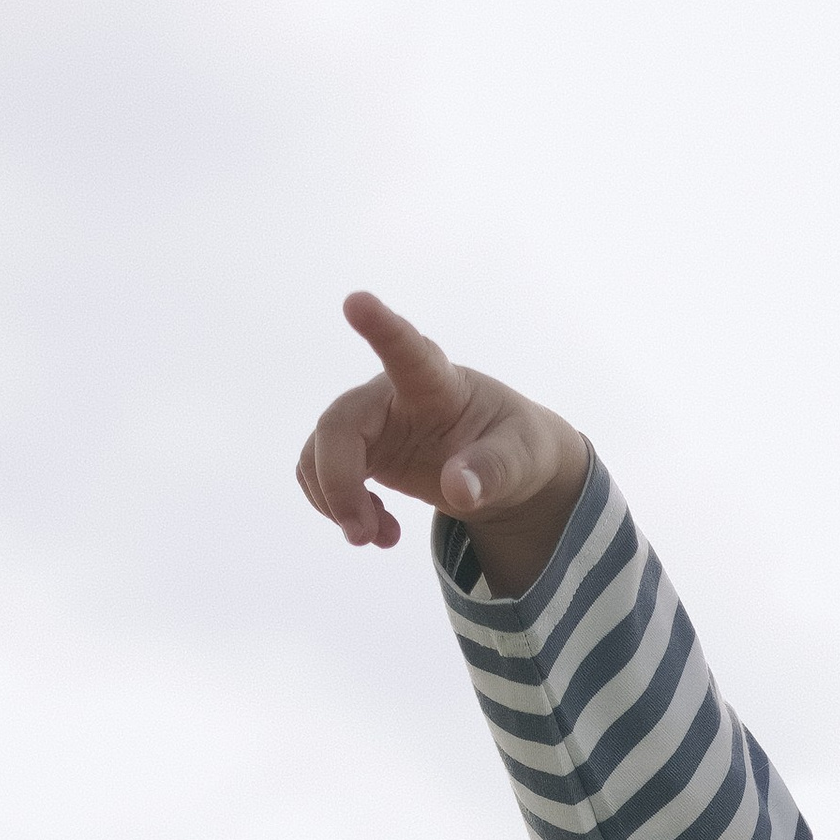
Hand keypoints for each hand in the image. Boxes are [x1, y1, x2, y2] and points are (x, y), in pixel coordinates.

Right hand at [294, 291, 589, 589]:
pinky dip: (338, 509)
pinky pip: (320, 474)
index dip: (381, 328)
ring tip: (378, 538)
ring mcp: (371, 422)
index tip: (356, 302)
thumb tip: (458, 489)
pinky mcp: (360, 451)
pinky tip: (379, 530)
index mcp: (437, 383)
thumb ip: (493, 471)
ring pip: (318, 453)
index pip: (407, 350)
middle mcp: (392, 395)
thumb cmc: (516, 448)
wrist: (505, 465)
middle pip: (338, 425)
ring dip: (335, 502)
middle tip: (360, 537)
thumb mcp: (522, 461)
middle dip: (338, 482)